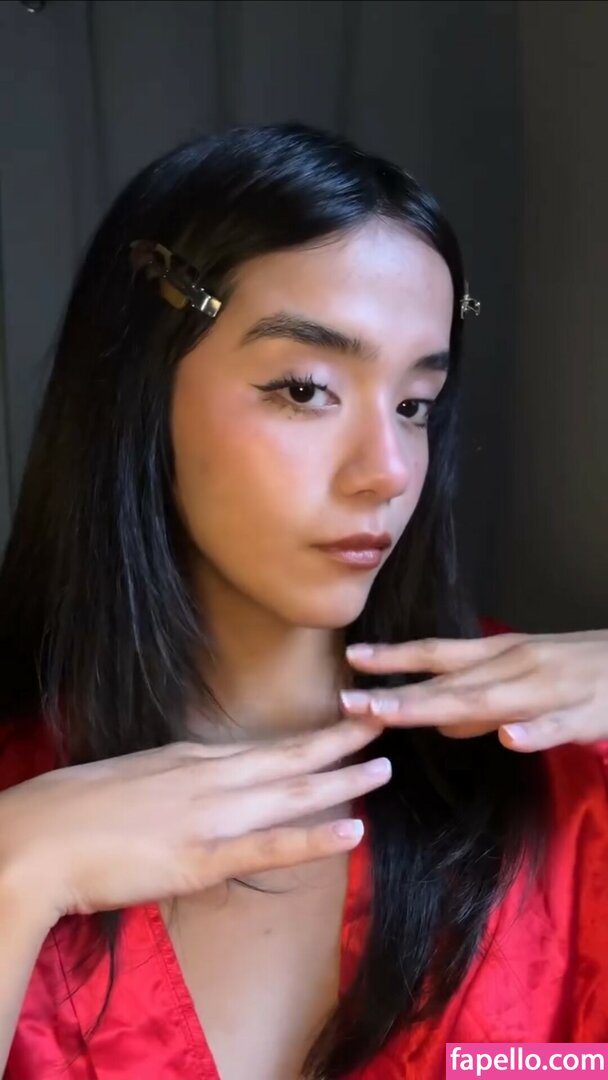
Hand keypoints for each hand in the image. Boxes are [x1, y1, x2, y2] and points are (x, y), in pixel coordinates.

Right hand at [0, 717, 388, 925]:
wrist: (39, 838)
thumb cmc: (77, 811)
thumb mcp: (136, 783)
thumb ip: (175, 785)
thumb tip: (198, 794)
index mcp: (193, 759)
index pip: (266, 746)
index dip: (310, 736)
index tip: (344, 722)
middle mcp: (211, 777)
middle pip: (290, 756)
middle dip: (341, 741)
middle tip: (387, 721)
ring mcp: (211, 814)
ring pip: (293, 793)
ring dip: (343, 780)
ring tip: (384, 769)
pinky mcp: (203, 856)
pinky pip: (271, 845)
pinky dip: (316, 837)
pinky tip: (352, 831)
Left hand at [339, 630, 607, 752]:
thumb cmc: (576, 671)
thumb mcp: (522, 678)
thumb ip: (479, 702)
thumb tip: (436, 721)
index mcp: (501, 656)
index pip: (439, 653)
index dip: (396, 657)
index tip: (352, 658)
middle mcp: (518, 665)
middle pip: (451, 682)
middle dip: (401, 695)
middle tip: (353, 703)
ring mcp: (550, 689)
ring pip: (490, 700)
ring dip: (439, 707)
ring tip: (395, 716)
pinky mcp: (586, 714)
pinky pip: (557, 726)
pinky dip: (533, 732)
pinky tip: (509, 740)